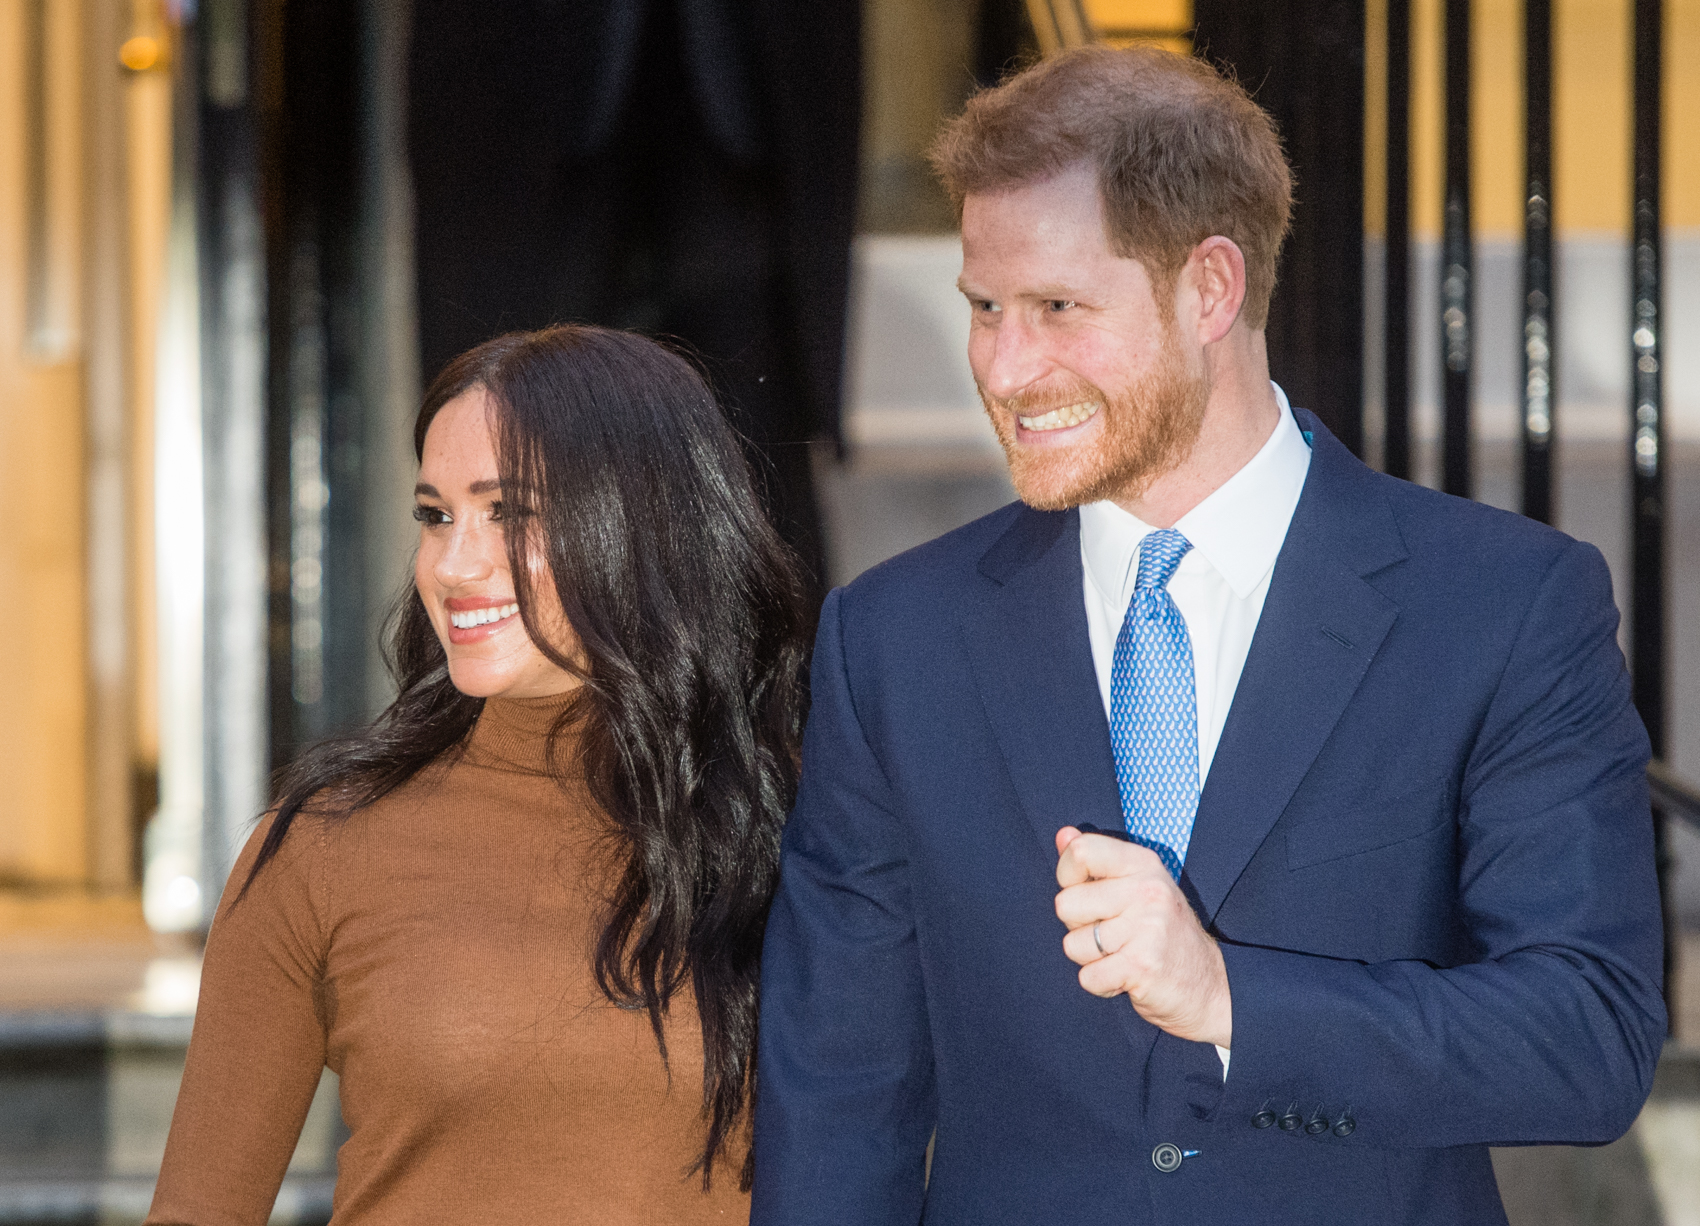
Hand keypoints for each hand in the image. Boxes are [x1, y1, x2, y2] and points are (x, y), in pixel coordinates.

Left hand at [1054, 826, 1231, 1047]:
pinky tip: (1125, 977)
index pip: (1080, 852)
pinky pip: (1087, 977)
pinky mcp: (1143, 965)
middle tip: (1113, 935)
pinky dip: (1100, 984)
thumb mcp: (1136, 886)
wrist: (1209, 985)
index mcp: (1143, 864)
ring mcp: (1147, 927)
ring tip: (1121, 955)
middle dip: (1078, 927)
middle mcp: (1148, 890)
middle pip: (1065, 904)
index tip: (1086, 895)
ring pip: (1072, 944)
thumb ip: (1097, 860)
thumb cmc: (1163, 933)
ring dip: (1090, 959)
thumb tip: (1063, 835)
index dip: (1068, 878)